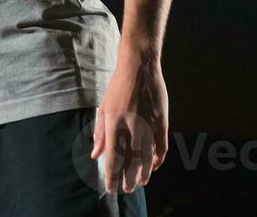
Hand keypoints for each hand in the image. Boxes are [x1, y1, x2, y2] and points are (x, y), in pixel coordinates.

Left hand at [90, 51, 168, 193]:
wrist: (139, 67)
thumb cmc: (118, 87)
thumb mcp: (104, 108)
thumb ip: (99, 133)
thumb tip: (95, 155)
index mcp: (113, 124)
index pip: (112, 158)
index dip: (112, 177)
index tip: (111, 188)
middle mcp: (131, 126)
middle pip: (131, 163)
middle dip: (129, 180)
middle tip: (127, 189)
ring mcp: (148, 124)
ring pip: (148, 158)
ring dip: (144, 174)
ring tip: (140, 183)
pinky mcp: (162, 121)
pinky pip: (162, 147)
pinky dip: (158, 159)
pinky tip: (154, 166)